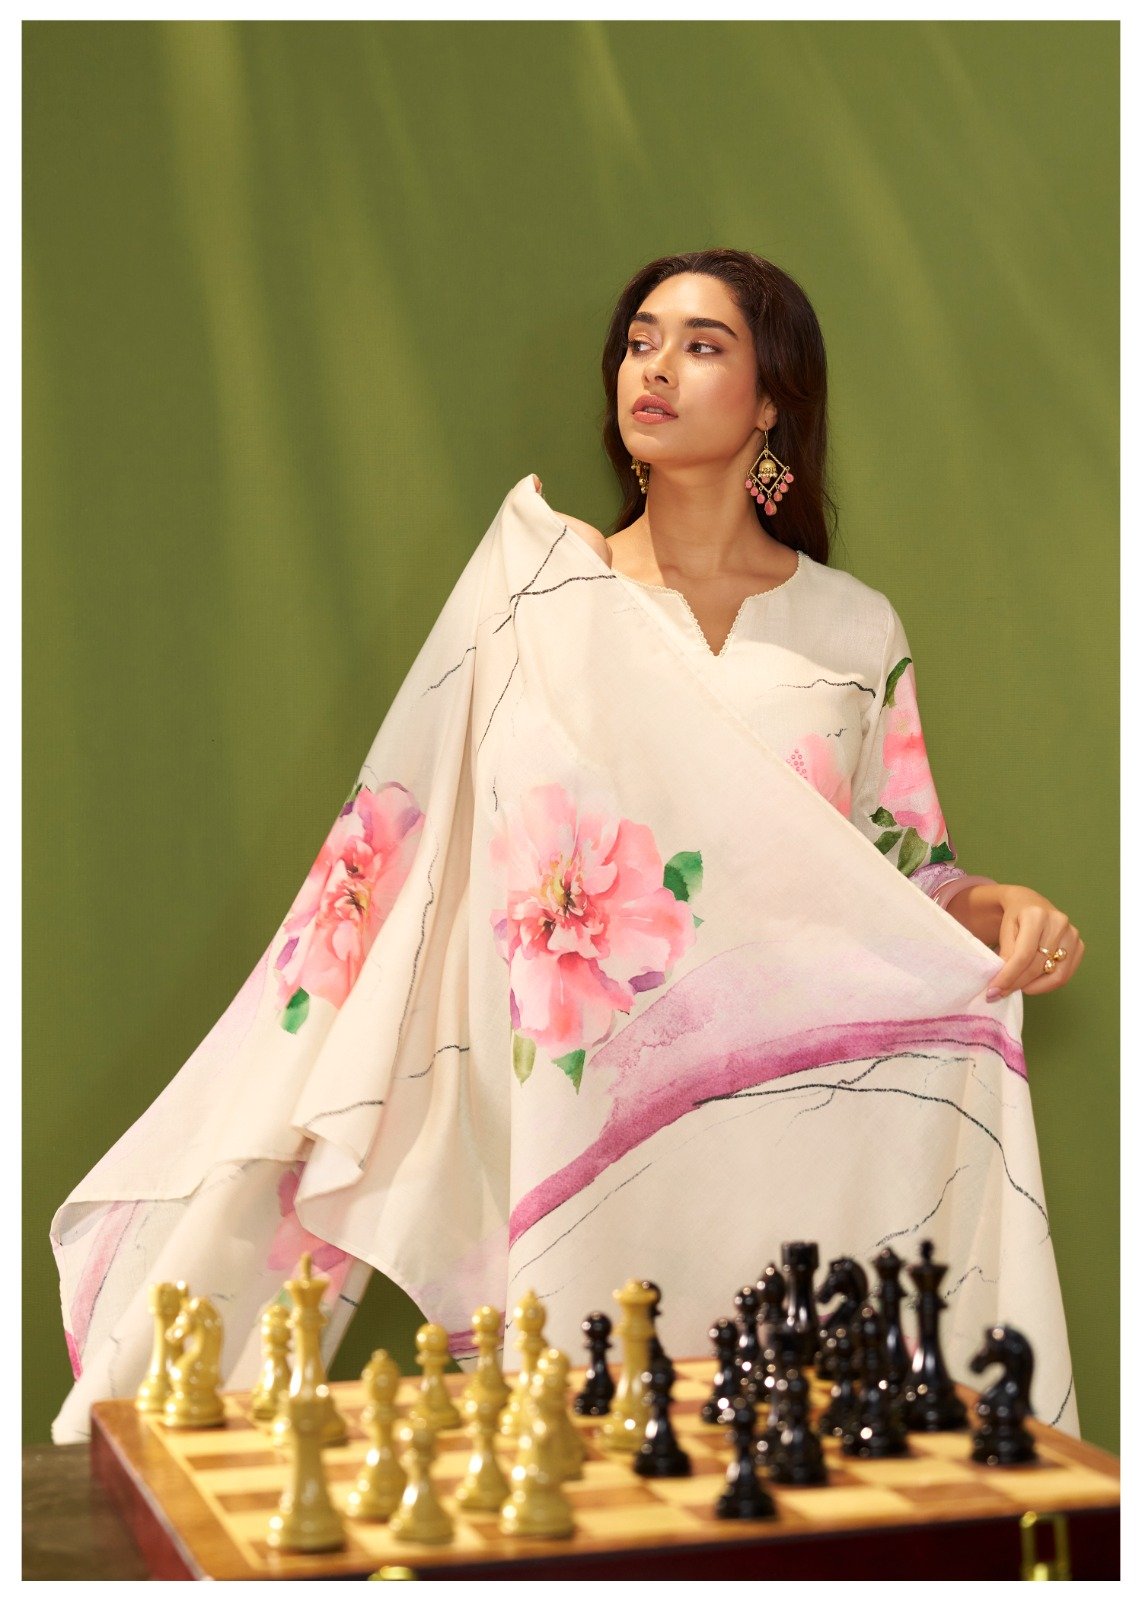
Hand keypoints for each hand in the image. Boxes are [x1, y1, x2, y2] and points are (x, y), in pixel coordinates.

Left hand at [986, 885, 1084, 1000]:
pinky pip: (1066, 974)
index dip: (1009, 976)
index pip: (1023, 955)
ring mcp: (1072, 934)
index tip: (994, 991)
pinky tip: (1031, 984)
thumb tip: (1004, 982)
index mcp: (1036, 915)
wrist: (1030, 904)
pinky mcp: (1079, 945)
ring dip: (1034, 987)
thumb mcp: (1004, 930)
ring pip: (1055, 974)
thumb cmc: (1015, 918)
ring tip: (1016, 988)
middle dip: (1017, 983)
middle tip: (1000, 993)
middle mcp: (1058, 922)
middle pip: (1038, 965)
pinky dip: (1047, 984)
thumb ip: (1005, 954)